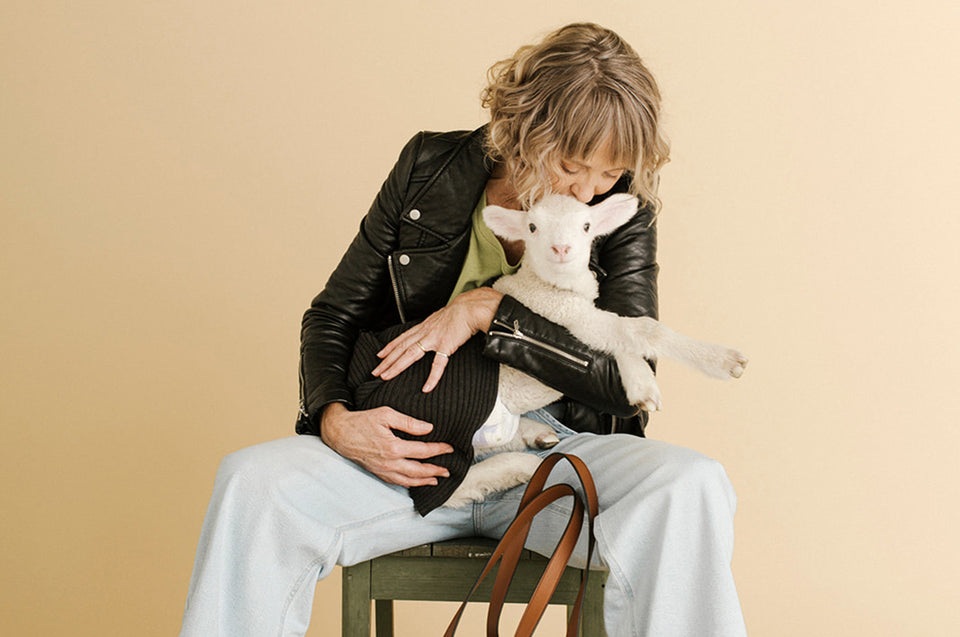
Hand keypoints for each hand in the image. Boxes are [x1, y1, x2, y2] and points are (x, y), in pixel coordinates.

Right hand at [320, 403, 453, 487]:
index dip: (438, 449)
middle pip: (419, 471)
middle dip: (436, 471)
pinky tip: (415, 482)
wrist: (340, 434)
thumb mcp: (386, 414)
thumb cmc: (362, 421)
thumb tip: (428, 428)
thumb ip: (409, 422)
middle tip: (448, 470)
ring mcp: (383, 470)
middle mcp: (390, 463)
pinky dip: (409, 484)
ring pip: (409, 480)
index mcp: (394, 447)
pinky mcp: (377, 472)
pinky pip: (396, 482)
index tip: (449, 448)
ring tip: (436, 479)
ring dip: (424, 481)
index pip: (423, 451)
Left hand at [371, 287, 502, 391]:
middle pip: (401, 347)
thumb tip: (433, 330)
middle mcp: (425, 332)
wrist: (470, 307)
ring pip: (410, 354)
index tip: (380, 355)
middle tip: (375, 371)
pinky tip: (426, 388)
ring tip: (386, 376)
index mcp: (424, 326)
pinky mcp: (446, 345)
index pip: (403, 338)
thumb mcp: (441, 318)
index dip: (390, 346)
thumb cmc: (460, 312)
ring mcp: (434, 339)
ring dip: (396, 366)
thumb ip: (435, 326)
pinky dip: (432, 377)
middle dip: (387, 360)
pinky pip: (438, 364)